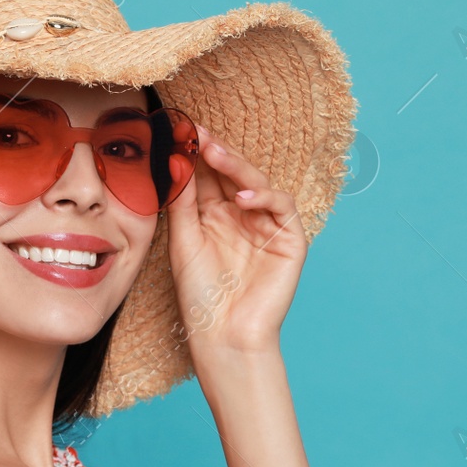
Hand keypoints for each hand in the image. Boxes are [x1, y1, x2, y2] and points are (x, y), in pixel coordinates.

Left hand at [163, 123, 307, 356]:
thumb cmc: (201, 297)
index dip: (194, 154)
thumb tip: (177, 160)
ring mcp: (266, 226)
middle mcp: (241, 216)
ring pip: (256, 183)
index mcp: (214, 216)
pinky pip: (281, 206)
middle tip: (196, 131)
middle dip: (214, 151)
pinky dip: (263, 196)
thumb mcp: (184, 242)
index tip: (177, 131)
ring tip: (213, 152)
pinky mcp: (289, 239)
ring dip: (235, 165)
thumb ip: (183, 203)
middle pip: (231, 174)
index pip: (206, 177)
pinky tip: (241, 197)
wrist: (224, 336)